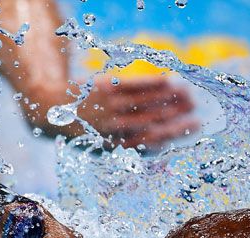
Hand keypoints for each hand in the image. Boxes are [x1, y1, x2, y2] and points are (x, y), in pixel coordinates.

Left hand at [77, 75, 197, 149]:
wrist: (53, 108)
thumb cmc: (87, 128)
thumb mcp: (105, 144)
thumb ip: (132, 142)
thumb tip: (165, 140)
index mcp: (116, 146)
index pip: (153, 141)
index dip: (177, 133)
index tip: (196, 125)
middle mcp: (114, 129)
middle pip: (153, 121)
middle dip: (178, 114)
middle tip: (196, 107)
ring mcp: (109, 108)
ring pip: (146, 103)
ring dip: (171, 97)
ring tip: (188, 92)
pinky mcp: (105, 88)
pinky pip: (134, 85)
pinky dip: (154, 83)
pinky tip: (170, 79)